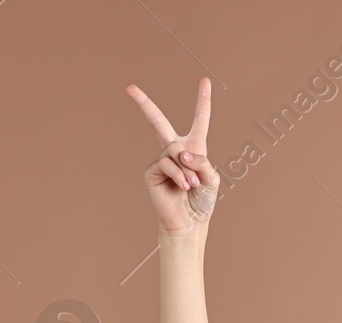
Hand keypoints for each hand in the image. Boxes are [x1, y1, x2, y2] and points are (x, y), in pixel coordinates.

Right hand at [125, 77, 220, 235]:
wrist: (188, 222)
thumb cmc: (202, 202)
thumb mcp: (212, 178)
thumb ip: (201, 160)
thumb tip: (180, 153)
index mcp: (194, 148)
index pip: (199, 119)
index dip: (203, 100)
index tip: (205, 80)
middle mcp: (175, 151)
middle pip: (158, 121)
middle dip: (144, 104)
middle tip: (130, 88)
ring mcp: (162, 160)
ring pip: (173, 149)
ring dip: (187, 169)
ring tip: (190, 185)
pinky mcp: (151, 171)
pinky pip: (166, 163)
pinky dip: (178, 175)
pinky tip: (182, 187)